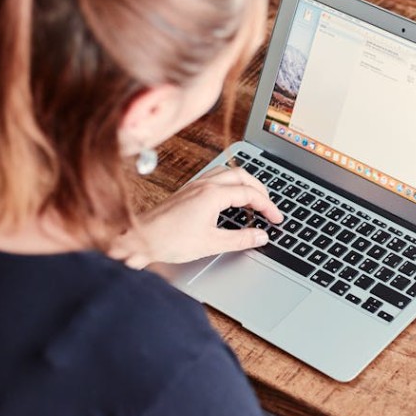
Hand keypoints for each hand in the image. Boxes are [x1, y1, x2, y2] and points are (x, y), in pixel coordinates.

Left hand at [118, 165, 282, 264]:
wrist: (140, 238)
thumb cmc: (169, 240)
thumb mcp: (211, 243)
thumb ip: (240, 239)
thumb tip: (260, 236)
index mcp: (213, 194)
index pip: (250, 194)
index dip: (268, 206)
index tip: (276, 219)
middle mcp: (205, 185)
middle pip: (243, 176)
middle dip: (261, 190)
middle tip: (270, 207)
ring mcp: (195, 185)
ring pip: (229, 172)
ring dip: (245, 182)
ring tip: (254, 198)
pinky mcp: (188, 190)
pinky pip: (216, 177)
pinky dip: (231, 183)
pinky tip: (230, 197)